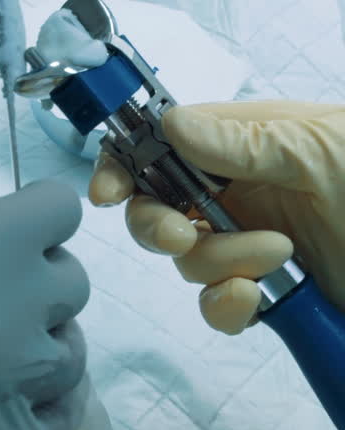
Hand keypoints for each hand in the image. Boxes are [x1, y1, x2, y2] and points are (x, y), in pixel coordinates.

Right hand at [0, 181, 88, 429]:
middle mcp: (0, 318)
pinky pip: (59, 425)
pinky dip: (53, 404)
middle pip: (72, 282)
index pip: (60, 210)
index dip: (39, 213)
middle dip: (39, 275)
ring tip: (4, 339)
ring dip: (44, 338)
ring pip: (72, 353)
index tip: (17, 223)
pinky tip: (31, 390)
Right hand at [89, 101, 344, 333]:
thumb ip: (244, 142)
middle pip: (158, 206)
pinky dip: (226, 306)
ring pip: (188, 260)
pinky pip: (216, 305)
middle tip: (180, 234)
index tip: (109, 190)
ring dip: (220, 263)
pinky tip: (256, 299)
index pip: (165, 143)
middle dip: (158, 223)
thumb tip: (174, 123)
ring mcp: (252, 241)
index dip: (126, 163)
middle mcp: (243, 189)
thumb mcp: (320, 152)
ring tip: (276, 256)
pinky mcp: (267, 291)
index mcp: (251, 142)